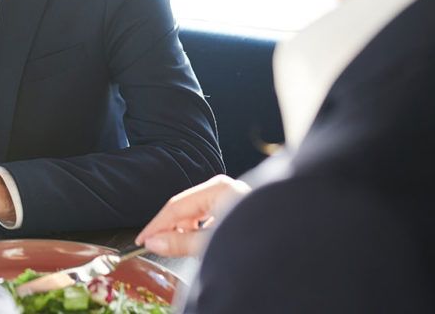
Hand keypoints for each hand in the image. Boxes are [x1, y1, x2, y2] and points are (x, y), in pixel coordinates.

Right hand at [135, 174, 249, 256]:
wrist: (293, 245)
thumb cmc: (259, 239)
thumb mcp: (212, 243)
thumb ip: (180, 242)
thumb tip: (155, 241)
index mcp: (218, 188)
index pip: (176, 206)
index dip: (155, 225)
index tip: (142, 240)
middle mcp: (224, 187)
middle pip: (184, 207)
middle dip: (169, 228)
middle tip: (155, 246)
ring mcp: (230, 195)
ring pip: (195, 212)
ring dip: (184, 230)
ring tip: (176, 247)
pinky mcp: (234, 205)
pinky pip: (207, 215)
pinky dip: (197, 229)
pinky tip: (194, 241)